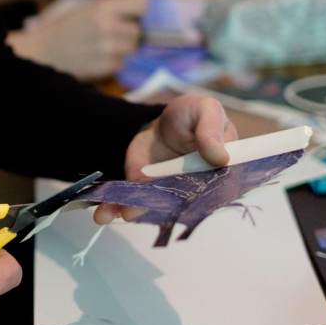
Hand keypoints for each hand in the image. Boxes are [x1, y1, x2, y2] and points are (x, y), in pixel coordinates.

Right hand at [8, 0, 146, 80]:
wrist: (42, 51)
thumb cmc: (63, 26)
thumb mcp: (84, 7)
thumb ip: (111, 6)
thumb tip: (140, 6)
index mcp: (102, 7)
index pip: (141, 3)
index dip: (136, 8)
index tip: (130, 12)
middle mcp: (108, 26)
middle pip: (137, 30)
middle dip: (126, 31)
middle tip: (109, 32)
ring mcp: (108, 49)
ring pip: (131, 48)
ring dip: (121, 47)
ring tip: (101, 44)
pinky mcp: (105, 66)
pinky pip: (120, 63)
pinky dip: (111, 61)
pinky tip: (94, 56)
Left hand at [94, 95, 237, 223]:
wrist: (162, 122)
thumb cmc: (191, 116)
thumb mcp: (205, 110)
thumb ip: (212, 128)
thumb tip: (220, 157)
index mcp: (221, 176)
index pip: (214, 194)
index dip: (195, 202)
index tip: (175, 201)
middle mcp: (196, 192)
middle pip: (178, 207)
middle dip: (154, 210)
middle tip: (131, 209)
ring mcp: (168, 195)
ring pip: (152, 209)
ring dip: (129, 211)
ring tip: (108, 213)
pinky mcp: (146, 192)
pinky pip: (133, 204)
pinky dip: (116, 208)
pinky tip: (104, 212)